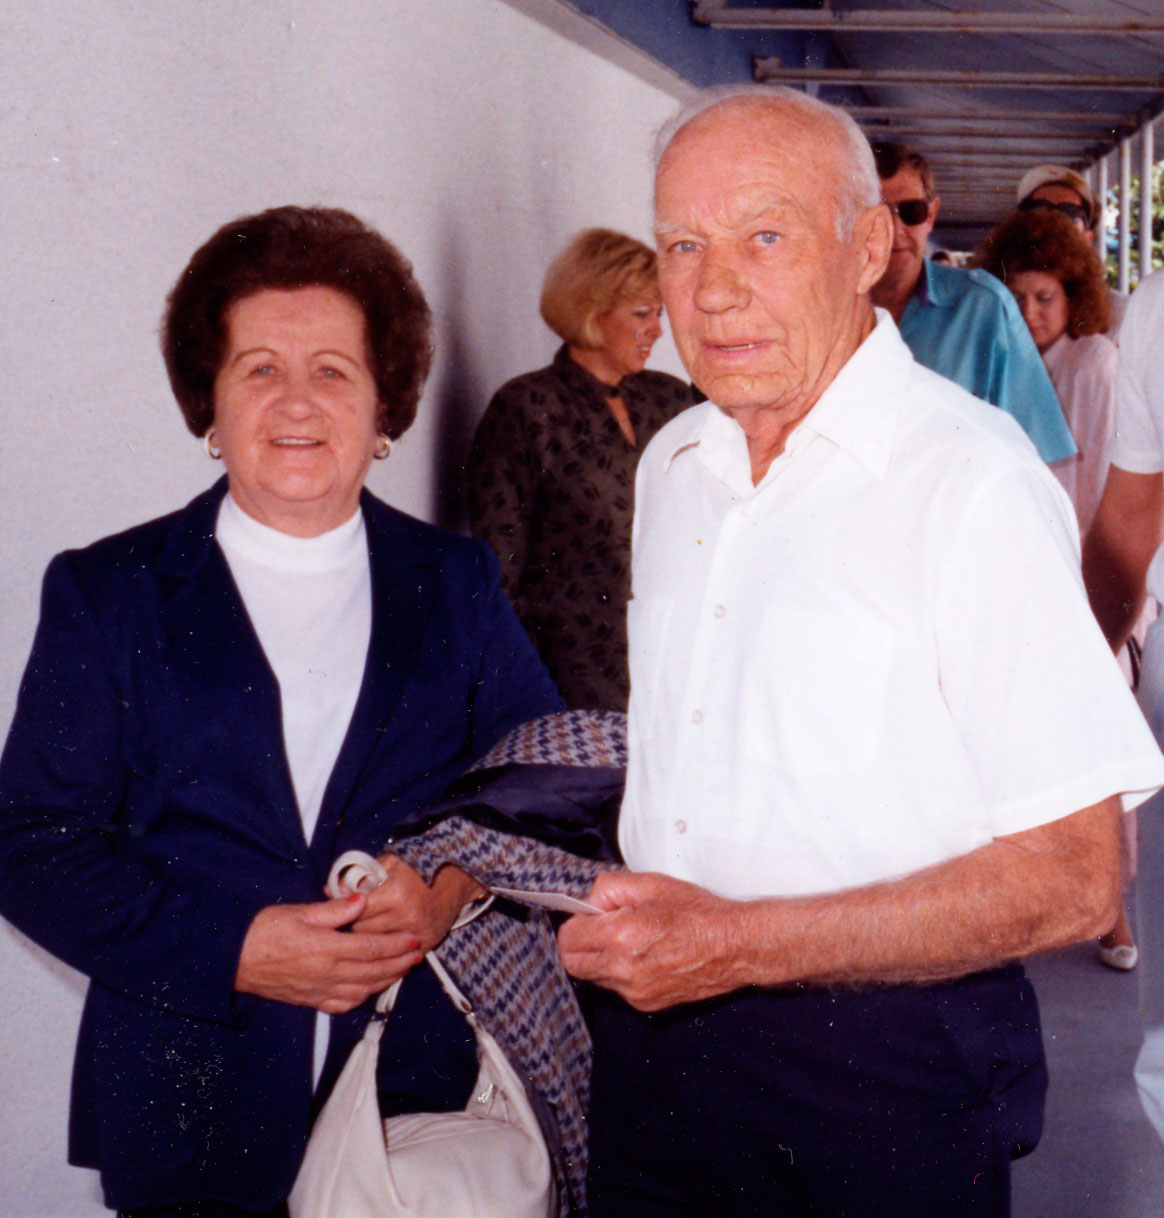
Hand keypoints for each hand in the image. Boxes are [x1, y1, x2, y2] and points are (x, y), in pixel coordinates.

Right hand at [235, 893, 421, 1013]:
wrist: (232, 960)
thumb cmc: (264, 930)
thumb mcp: (300, 912)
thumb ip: (334, 909)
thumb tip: (363, 899)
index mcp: (327, 949)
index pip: (372, 948)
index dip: (396, 945)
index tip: (414, 939)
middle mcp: (327, 974)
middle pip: (373, 971)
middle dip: (399, 963)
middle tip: (417, 956)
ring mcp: (319, 990)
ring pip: (362, 990)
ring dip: (386, 981)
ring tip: (401, 971)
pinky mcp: (309, 1000)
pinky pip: (342, 1004)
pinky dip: (362, 998)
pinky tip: (370, 990)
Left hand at [350, 855, 484, 953]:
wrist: (454, 879)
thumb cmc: (417, 868)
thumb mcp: (388, 863)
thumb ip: (359, 876)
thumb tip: (330, 890)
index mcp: (396, 893)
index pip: (357, 911)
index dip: (346, 911)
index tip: (342, 910)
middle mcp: (406, 916)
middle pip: (363, 932)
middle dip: (354, 927)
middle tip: (352, 922)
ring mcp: (417, 934)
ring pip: (377, 947)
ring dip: (368, 941)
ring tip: (365, 932)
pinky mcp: (425, 946)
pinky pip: (396, 958)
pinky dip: (386, 955)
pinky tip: (379, 950)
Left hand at [557, 871, 747, 1011]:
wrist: (734, 946)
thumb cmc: (696, 912)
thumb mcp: (650, 883)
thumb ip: (608, 889)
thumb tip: (589, 906)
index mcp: (621, 937)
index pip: (568, 940)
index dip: (574, 923)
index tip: (589, 915)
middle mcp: (624, 971)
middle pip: (574, 965)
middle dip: (579, 945)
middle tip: (600, 928)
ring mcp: (635, 993)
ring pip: (595, 978)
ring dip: (601, 960)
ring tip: (630, 940)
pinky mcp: (648, 1005)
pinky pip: (619, 989)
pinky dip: (621, 973)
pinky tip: (645, 956)